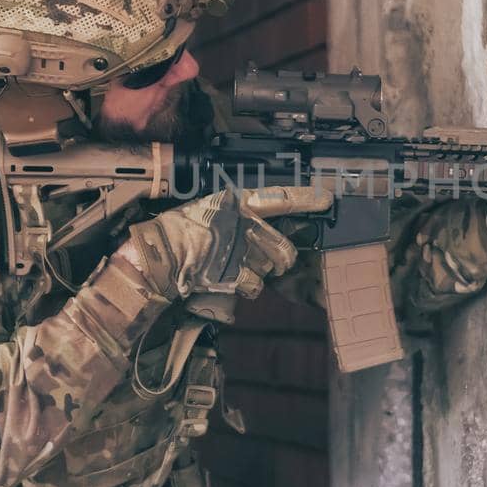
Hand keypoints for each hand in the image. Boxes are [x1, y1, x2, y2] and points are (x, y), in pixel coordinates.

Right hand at [124, 185, 334, 300]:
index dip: (307, 198)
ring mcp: (241, 250)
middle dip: (282, 262)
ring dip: (259, 274)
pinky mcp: (234, 273)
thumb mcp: (211, 210)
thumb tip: (265, 229)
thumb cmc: (180, 230)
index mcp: (238, 202)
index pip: (280, 197)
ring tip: (235, 269)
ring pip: (269, 269)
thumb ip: (238, 217)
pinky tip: (228, 281)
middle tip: (273, 264)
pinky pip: (254, 286)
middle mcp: (244, 224)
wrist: (159, 254)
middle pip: (284, 249)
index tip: (328, 200)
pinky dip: (245, 288)